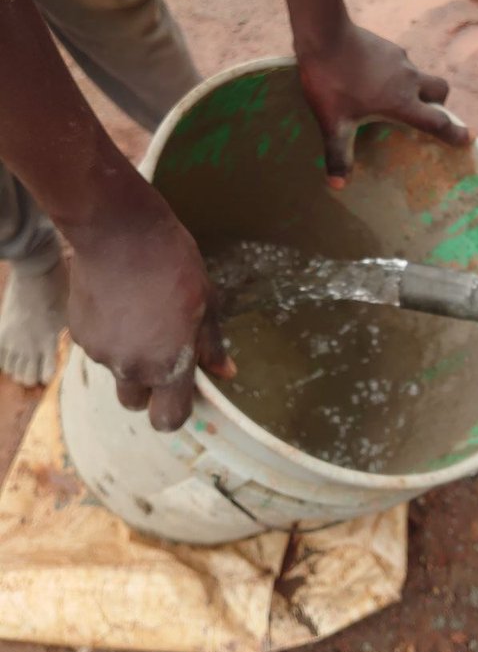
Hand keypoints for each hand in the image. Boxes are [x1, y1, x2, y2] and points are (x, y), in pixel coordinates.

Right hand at [67, 198, 234, 431]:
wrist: (119, 232)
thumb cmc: (172, 263)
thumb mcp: (207, 302)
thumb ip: (211, 344)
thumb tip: (225, 372)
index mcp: (169, 365)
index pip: (168, 419)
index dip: (174, 410)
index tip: (181, 391)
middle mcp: (132, 368)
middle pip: (137, 402)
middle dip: (148, 388)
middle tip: (159, 351)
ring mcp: (102, 353)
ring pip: (116, 372)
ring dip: (128, 357)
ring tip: (139, 314)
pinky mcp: (79, 334)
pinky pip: (98, 348)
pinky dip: (108, 336)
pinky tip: (118, 303)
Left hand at [297, 21, 471, 186]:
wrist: (325, 35)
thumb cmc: (332, 83)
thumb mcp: (334, 124)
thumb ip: (339, 153)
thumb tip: (337, 185)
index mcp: (402, 102)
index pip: (437, 122)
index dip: (455, 133)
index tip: (470, 138)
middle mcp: (408, 80)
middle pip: (440, 90)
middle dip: (439, 103)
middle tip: (425, 112)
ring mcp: (400, 59)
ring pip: (419, 74)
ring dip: (413, 87)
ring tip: (388, 96)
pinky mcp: (387, 46)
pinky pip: (400, 63)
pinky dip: (395, 73)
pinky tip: (372, 77)